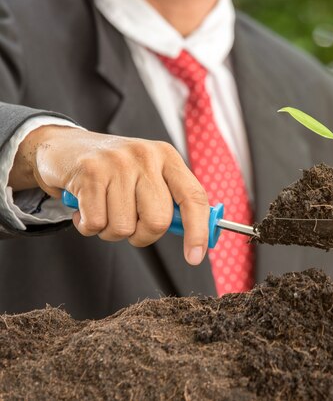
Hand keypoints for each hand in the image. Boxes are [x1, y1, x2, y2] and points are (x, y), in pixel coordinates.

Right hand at [9, 125, 208, 264]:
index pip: (194, 197)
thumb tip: (193, 238)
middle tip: (129, 226)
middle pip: (158, 221)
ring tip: (103, 210)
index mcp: (168, 157)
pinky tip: (84, 209)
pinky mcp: (89, 172)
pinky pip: (96, 224)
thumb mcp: (148, 174)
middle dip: (143, 236)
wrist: (64, 147)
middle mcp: (146, 157)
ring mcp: (117, 163)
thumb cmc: (113, 170)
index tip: (195, 257)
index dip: (197, 231)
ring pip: (124, 228)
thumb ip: (169, 201)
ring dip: (111, 232)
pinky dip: (88, 227)